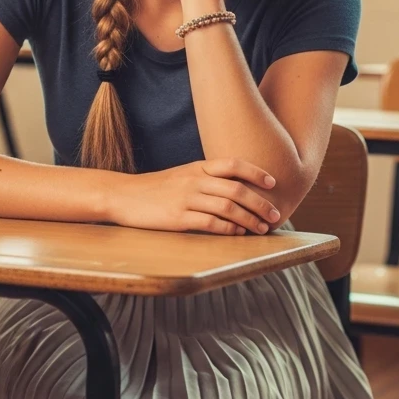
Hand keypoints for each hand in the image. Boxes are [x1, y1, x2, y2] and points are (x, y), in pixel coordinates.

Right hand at [110, 158, 281, 234]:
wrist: (123, 195)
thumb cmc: (156, 188)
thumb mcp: (183, 175)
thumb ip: (206, 178)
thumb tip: (236, 187)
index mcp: (198, 167)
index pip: (234, 165)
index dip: (256, 173)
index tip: (273, 183)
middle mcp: (195, 180)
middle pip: (236, 189)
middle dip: (260, 203)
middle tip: (275, 215)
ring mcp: (186, 199)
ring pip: (227, 207)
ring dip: (249, 219)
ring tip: (261, 229)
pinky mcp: (178, 218)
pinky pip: (210, 223)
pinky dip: (228, 229)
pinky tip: (237, 234)